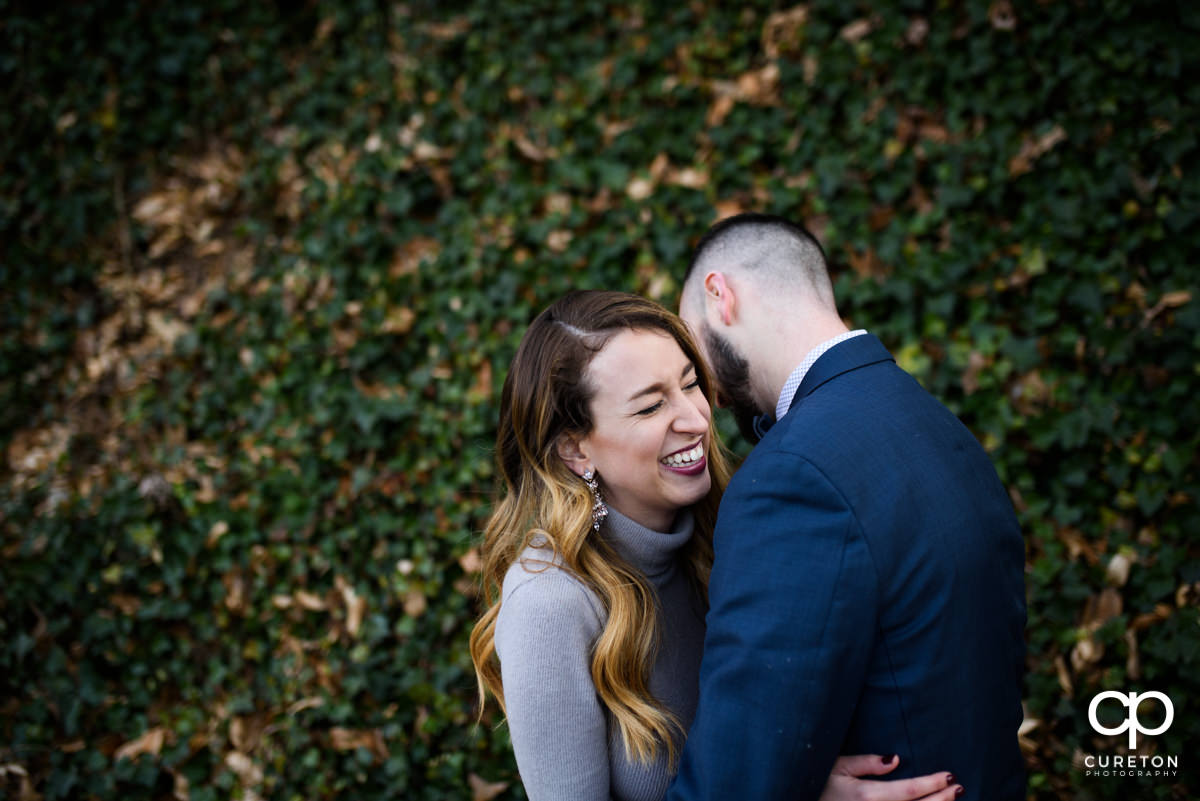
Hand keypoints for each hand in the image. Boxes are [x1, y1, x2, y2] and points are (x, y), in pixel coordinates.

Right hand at [818, 754, 962, 800]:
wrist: (800, 796)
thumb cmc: (817, 781)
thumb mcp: (838, 766)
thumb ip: (867, 763)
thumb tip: (896, 759)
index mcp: (866, 796)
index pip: (908, 791)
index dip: (932, 784)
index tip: (950, 776)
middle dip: (942, 799)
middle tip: (959, 788)